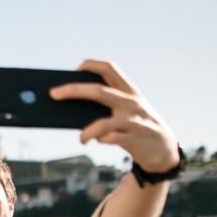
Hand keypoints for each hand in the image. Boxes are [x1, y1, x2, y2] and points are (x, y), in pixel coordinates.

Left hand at [50, 59, 178, 173]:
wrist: (164, 150)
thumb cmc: (136, 127)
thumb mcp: (126, 111)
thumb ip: (105, 106)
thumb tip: (70, 106)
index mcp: (129, 90)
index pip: (109, 68)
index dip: (90, 65)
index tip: (74, 70)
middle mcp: (131, 102)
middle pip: (99, 91)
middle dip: (73, 90)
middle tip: (53, 94)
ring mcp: (133, 120)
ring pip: (103, 122)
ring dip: (87, 132)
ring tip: (82, 138)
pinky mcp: (134, 139)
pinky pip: (110, 139)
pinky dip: (101, 140)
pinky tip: (99, 142)